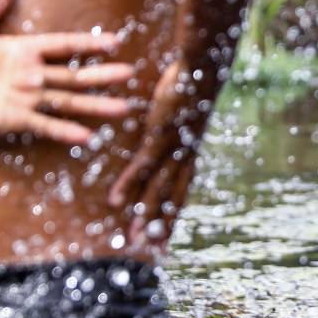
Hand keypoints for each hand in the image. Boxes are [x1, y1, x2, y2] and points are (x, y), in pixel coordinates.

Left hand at [0, 0, 135, 144]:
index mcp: (25, 51)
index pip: (64, 46)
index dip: (87, 44)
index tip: (114, 42)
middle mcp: (32, 76)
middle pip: (74, 75)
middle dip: (102, 75)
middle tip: (129, 74)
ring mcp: (27, 99)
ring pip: (68, 100)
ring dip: (95, 104)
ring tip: (121, 107)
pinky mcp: (17, 119)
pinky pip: (46, 124)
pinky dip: (66, 130)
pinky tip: (87, 136)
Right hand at [106, 59, 217, 254]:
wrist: (202, 67)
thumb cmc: (193, 84)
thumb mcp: (185, 110)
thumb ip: (177, 125)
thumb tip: (169, 129)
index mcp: (190, 153)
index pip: (181, 191)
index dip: (173, 213)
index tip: (167, 234)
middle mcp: (184, 157)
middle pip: (172, 199)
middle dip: (162, 225)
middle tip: (154, 251)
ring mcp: (172, 150)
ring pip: (157, 190)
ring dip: (143, 215)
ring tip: (133, 237)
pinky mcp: (159, 138)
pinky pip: (141, 168)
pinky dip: (128, 186)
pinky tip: (115, 202)